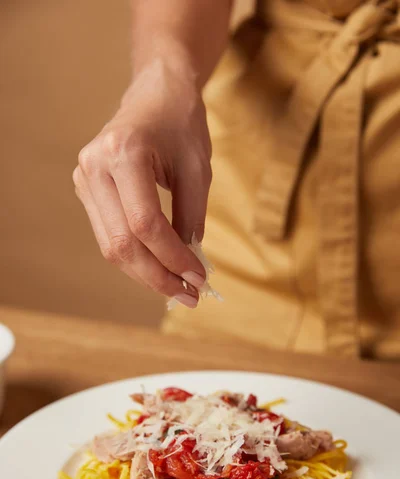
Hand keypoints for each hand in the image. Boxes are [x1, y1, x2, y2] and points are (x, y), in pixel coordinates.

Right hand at [73, 59, 211, 307]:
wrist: (154, 95)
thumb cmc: (181, 125)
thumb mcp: (198, 169)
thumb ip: (192, 217)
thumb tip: (189, 265)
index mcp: (124, 153)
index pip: (145, 224)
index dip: (173, 258)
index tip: (199, 278)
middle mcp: (95, 167)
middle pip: (122, 243)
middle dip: (158, 276)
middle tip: (188, 295)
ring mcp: (84, 180)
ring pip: (111, 247)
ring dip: (146, 274)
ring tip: (177, 289)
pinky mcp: (86, 191)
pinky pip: (109, 237)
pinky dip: (136, 258)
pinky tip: (159, 269)